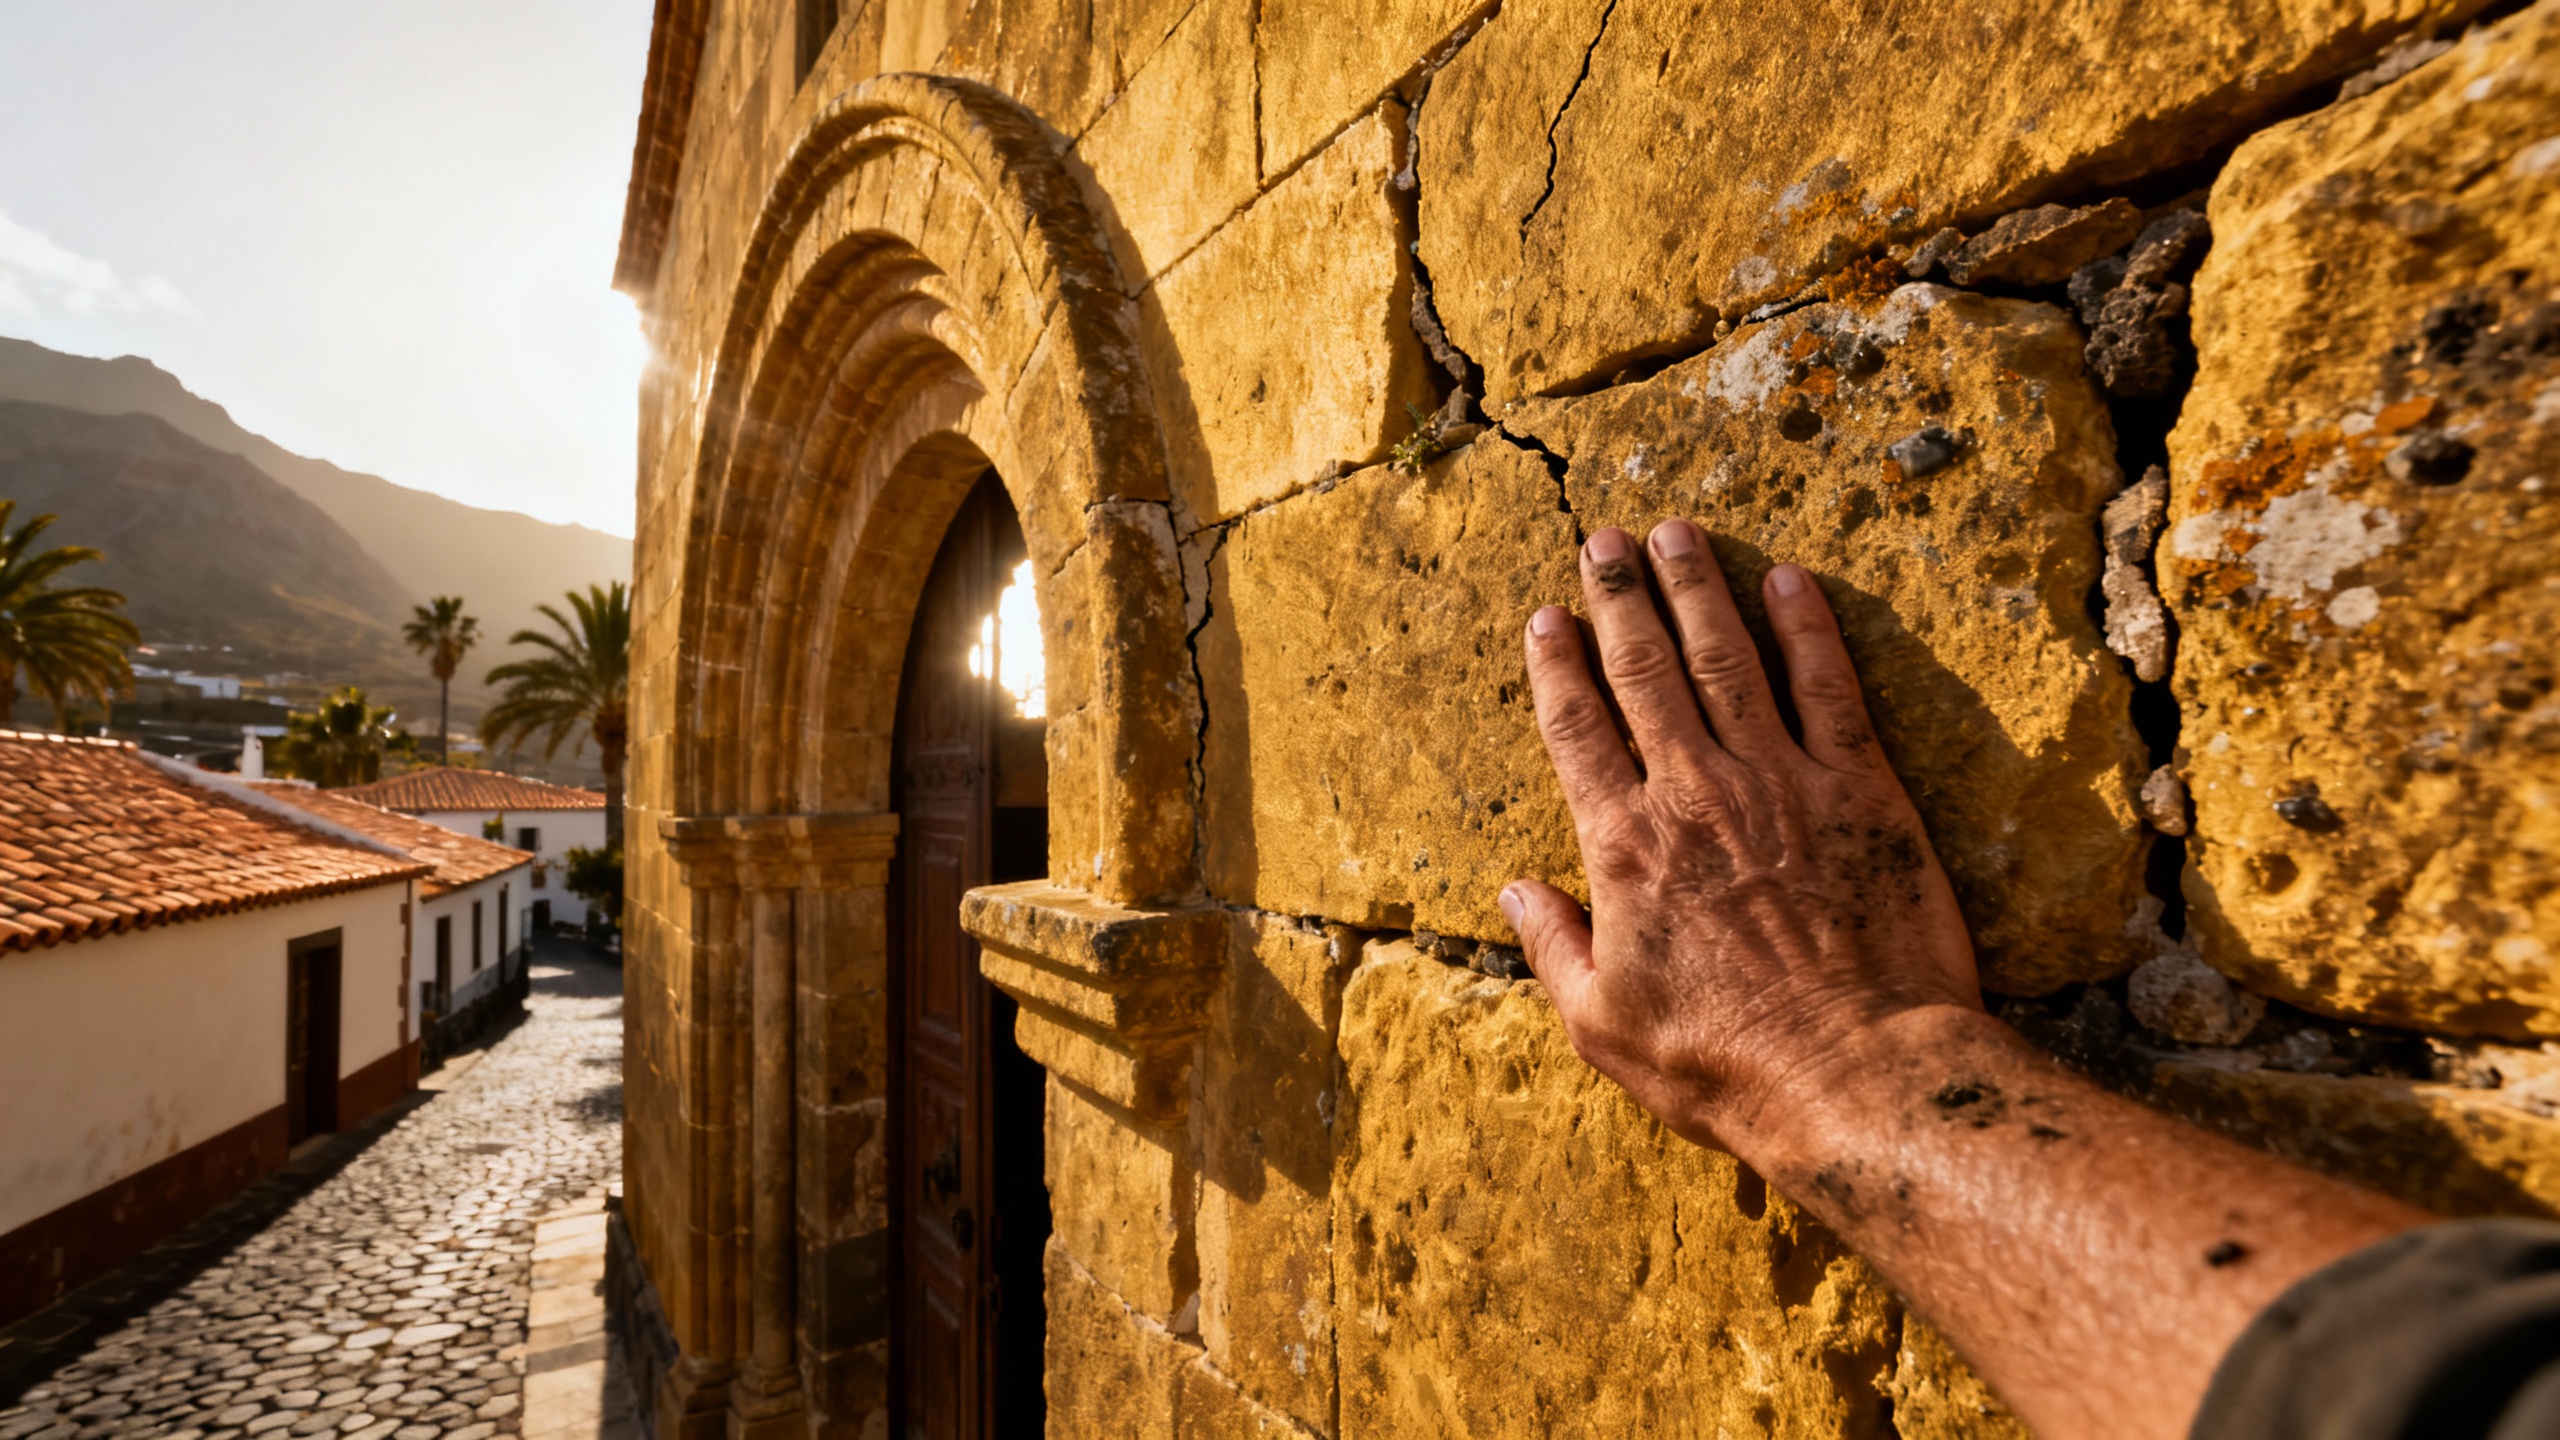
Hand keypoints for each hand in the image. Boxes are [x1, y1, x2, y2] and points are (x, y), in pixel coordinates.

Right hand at [1503, 520, 1982, 1154]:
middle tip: (1605, 539)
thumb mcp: (1602, 1027)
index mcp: (1623, 847)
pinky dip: (1808, 629)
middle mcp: (1694, 795)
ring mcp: (1781, 783)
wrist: (1856, 1075)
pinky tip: (1791, 580)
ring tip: (1677, 534)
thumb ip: (1553, 948)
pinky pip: (1829, 688)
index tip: (1548, 615)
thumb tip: (1516, 891)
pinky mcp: (1862, 791)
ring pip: (1728, 659)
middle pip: (1646, 670)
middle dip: (1621, 597)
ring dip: (1698, 589)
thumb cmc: (1723, 1066)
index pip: (1577, 729)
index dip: (1558, 665)